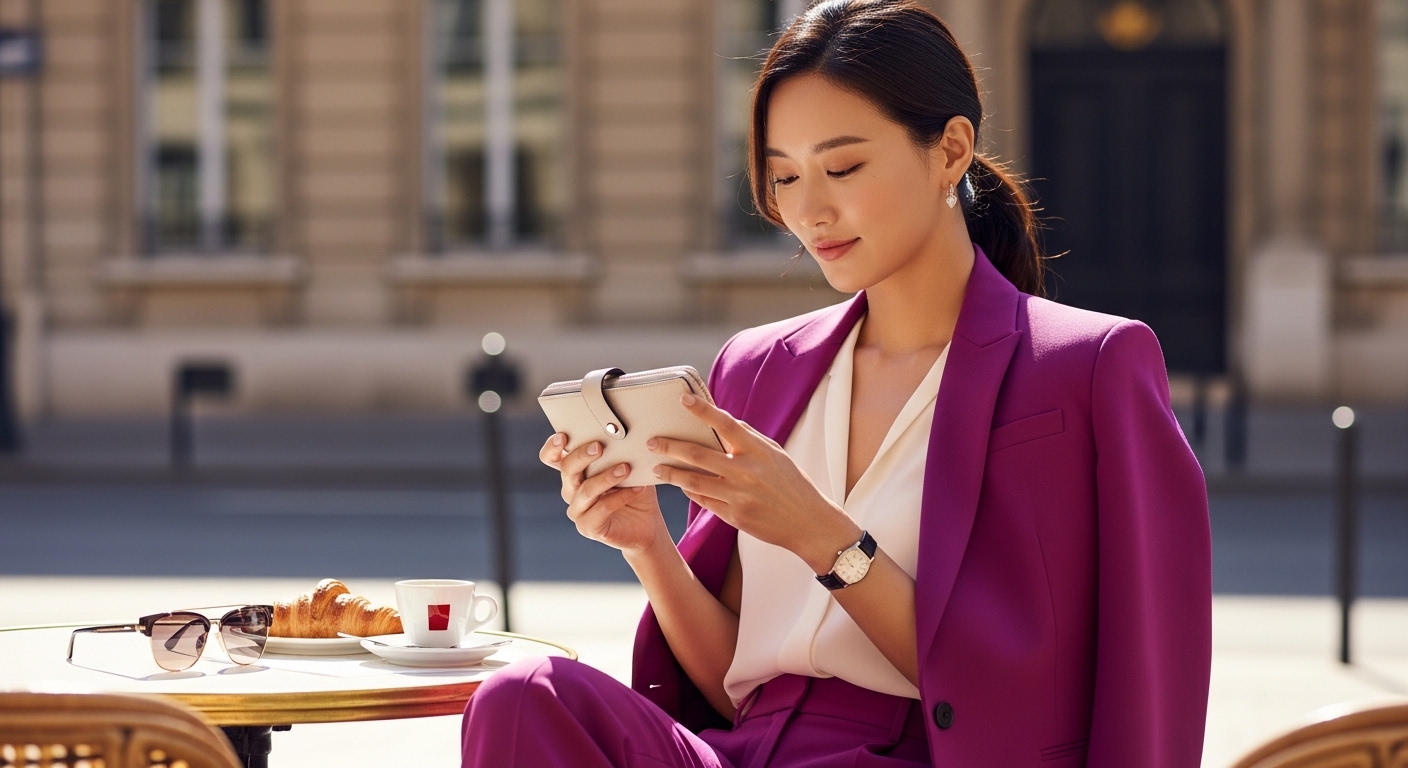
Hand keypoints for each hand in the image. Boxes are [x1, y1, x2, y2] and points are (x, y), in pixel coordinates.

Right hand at [539, 433, 672, 556]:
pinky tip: (637, 489)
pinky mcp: (589, 527)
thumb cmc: (634, 490)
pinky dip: (620, 497)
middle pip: (567, 470)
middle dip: (581, 456)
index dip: (552, 447)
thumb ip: (618, 453)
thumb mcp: (628, 467)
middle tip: (599, 446)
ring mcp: (578, 511)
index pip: (552, 458)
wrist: (646, 526)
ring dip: (606, 477)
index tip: (563, 436)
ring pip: (586, 490)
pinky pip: (601, 509)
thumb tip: (621, 432)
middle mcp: (571, 491)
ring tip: (626, 468)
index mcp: (575, 473)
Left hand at [647, 394, 860, 573]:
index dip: (702, 410)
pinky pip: (703, 500)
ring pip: (693, 481)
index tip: (683, 400)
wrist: (808, 523)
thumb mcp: (775, 454)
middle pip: (697, 454)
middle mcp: (746, 471)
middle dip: (670, 446)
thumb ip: (748, 438)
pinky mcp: (733, 516)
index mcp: (758, 450)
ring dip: (671, 473)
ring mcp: (738, 495)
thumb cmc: (792, 484)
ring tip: (657, 468)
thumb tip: (722, 421)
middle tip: (651, 442)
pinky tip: (679, 486)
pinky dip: (689, 491)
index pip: (725, 424)